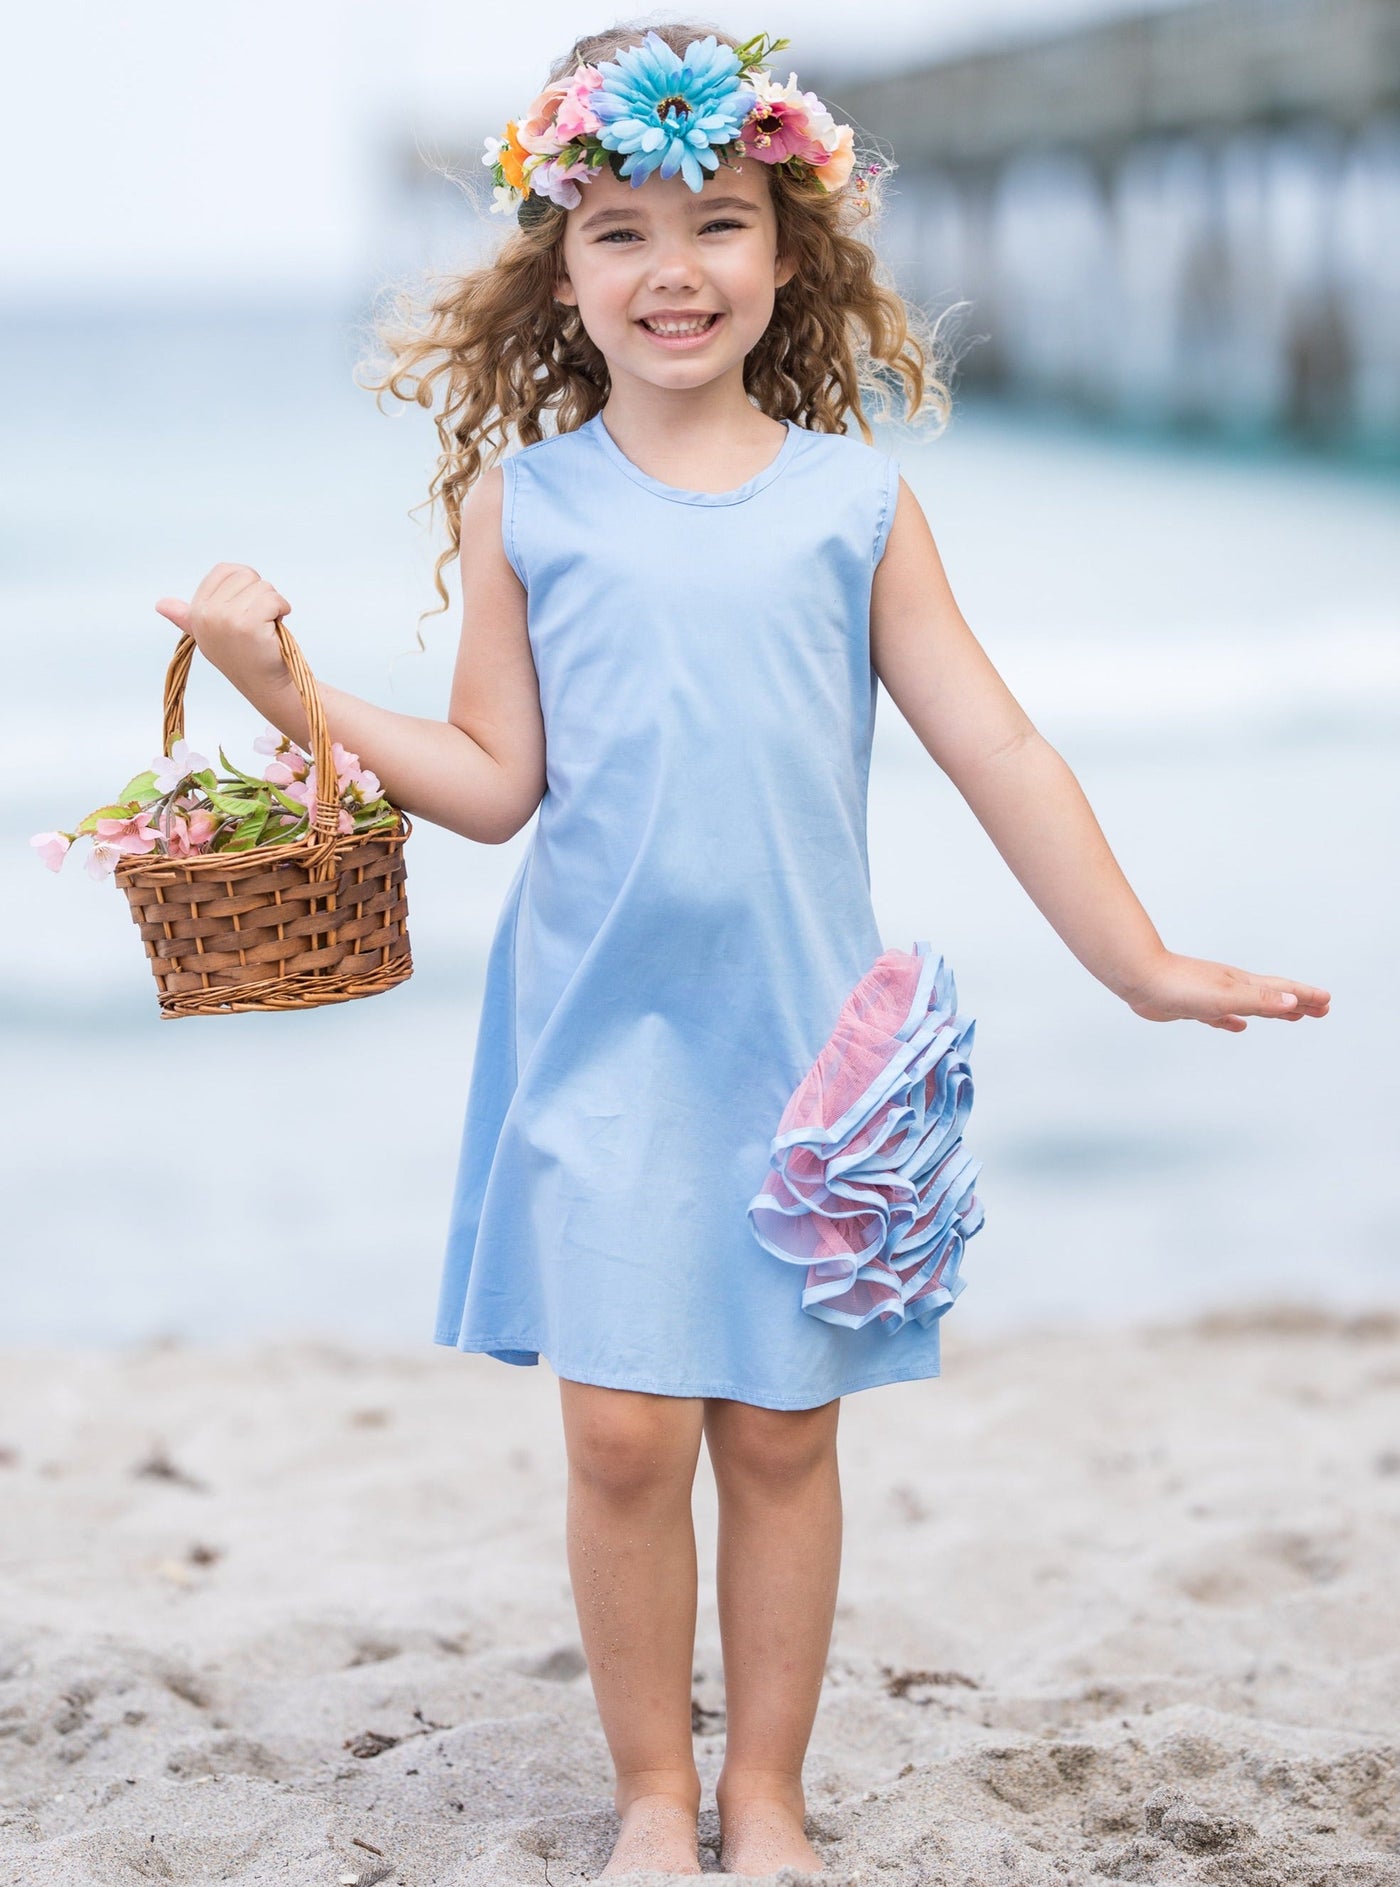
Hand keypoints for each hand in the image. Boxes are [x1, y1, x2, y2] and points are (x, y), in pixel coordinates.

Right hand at [155, 563, 293, 698]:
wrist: (263, 685)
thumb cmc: (242, 656)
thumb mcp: (208, 633)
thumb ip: (187, 616)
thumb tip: (161, 604)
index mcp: (196, 610)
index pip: (225, 570)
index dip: (246, 584)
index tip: (247, 607)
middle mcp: (206, 613)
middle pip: (246, 575)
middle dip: (261, 595)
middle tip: (259, 621)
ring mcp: (226, 619)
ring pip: (263, 587)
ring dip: (274, 605)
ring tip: (266, 627)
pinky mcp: (248, 625)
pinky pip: (274, 600)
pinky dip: (282, 610)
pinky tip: (275, 629)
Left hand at [1122, 950, 1330, 1032]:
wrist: (1139, 977)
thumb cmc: (1180, 985)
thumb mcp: (1226, 996)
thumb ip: (1258, 999)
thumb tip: (1293, 1002)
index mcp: (1241, 984)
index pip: (1282, 990)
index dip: (1306, 996)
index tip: (1328, 1002)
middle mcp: (1230, 987)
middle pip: (1272, 995)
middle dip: (1298, 1003)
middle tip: (1321, 1010)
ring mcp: (1211, 996)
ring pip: (1250, 1004)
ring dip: (1272, 1010)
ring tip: (1290, 1016)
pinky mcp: (1192, 1006)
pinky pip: (1221, 1016)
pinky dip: (1233, 1021)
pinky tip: (1236, 1026)